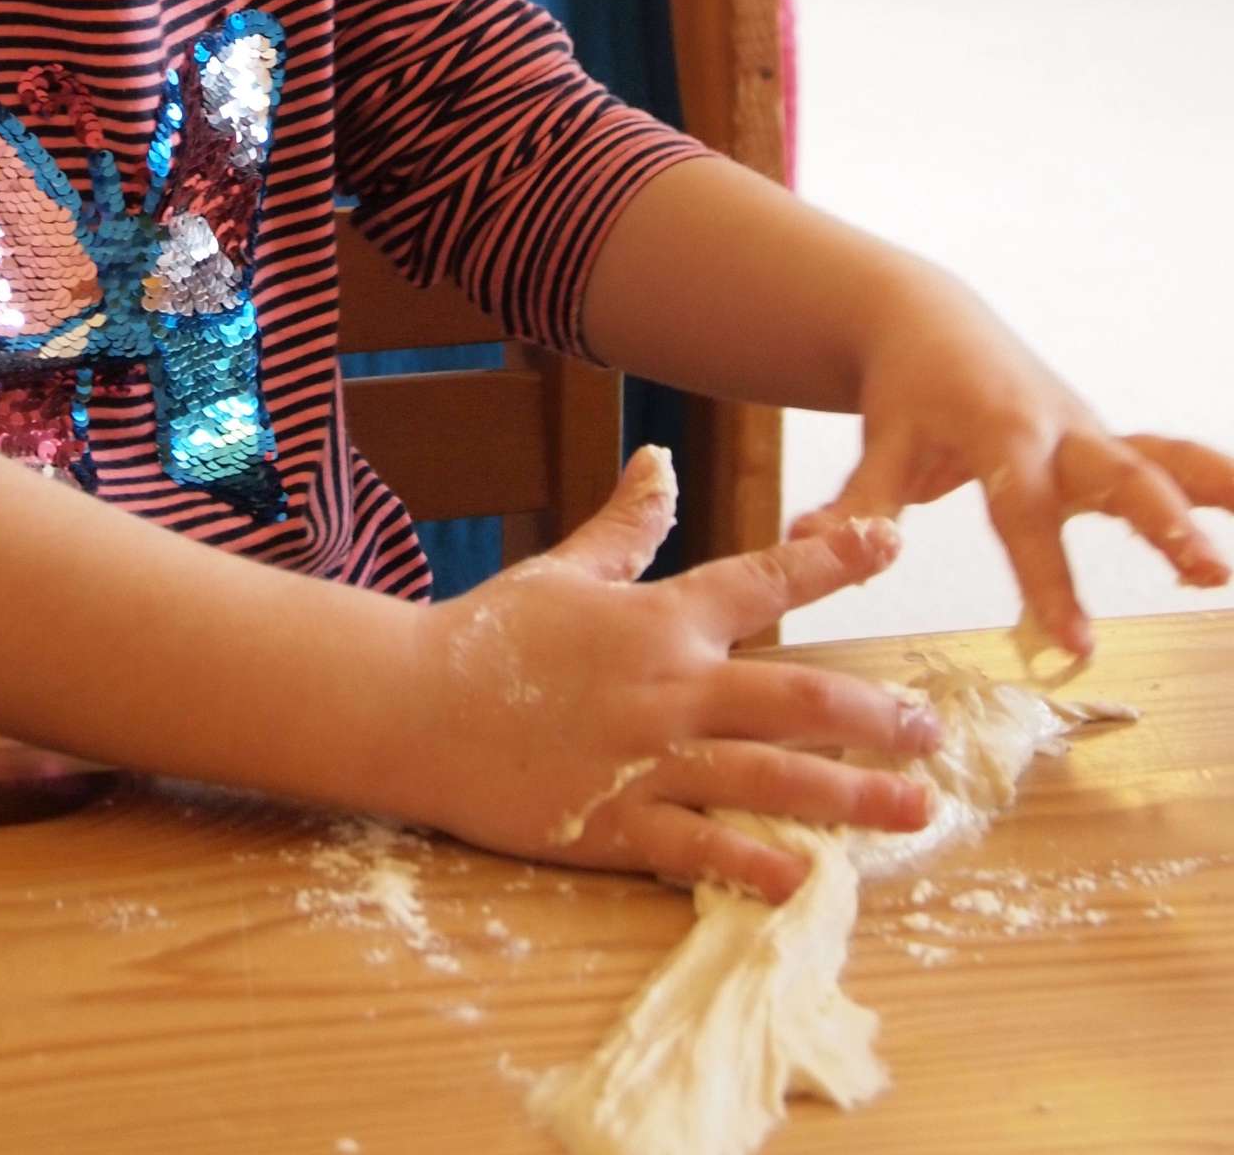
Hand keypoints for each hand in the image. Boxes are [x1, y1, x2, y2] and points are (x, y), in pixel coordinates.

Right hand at [394, 447, 939, 903]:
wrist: (408, 705)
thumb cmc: (484, 635)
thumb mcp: (562, 569)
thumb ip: (625, 524)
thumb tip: (660, 459)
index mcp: (660, 619)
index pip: (764, 582)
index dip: (833, 561)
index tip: (891, 547)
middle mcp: (671, 687)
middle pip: (798, 700)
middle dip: (875, 716)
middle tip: (931, 732)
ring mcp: (647, 760)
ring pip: (770, 778)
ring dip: (850, 795)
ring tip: (912, 810)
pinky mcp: (614, 823)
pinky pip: (701, 847)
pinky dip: (756, 864)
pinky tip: (808, 880)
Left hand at [790, 277, 1233, 656]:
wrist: (928, 323)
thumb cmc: (901, 393)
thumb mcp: (879, 444)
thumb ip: (858, 503)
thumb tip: (811, 546)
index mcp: (997, 436)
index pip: (1024, 518)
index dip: (1049, 581)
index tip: (1076, 645)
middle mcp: (1057, 430)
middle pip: (1120, 475)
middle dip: (1165, 523)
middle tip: (1208, 574)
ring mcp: (1088, 431)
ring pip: (1164, 458)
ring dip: (1216, 493)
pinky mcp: (1104, 438)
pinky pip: (1171, 458)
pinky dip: (1217, 482)